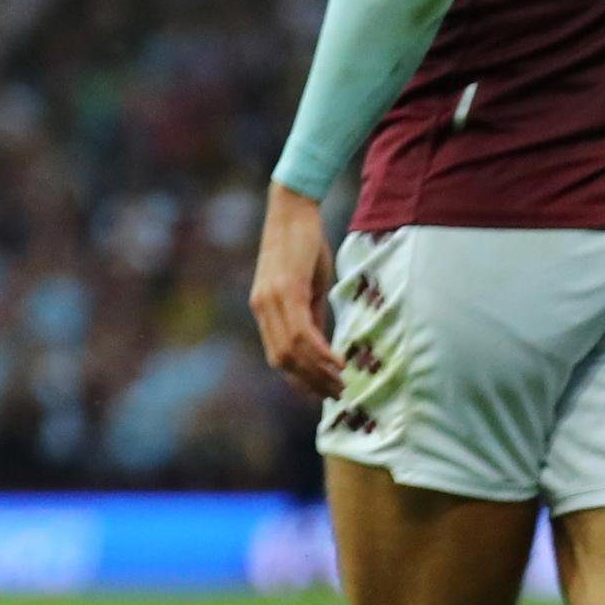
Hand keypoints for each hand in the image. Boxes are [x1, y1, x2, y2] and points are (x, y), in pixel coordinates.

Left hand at [251, 185, 343, 398]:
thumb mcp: (307, 286)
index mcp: (264, 309)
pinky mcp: (287, 289)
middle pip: (283, 360)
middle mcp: (262, 308)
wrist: (292, 210)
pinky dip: (320, 352)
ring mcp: (272, 299)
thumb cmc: (303, 246)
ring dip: (318, 372)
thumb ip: (310, 316)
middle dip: (311, 382)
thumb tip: (319, 346)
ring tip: (342, 384)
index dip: (298, 379)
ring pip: (292, 350)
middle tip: (337, 394)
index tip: (320, 394)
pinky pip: (301, 331)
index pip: (276, 356)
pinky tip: (338, 363)